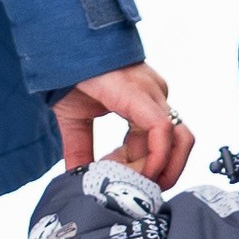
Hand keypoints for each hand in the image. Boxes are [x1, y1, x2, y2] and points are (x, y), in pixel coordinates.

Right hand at [54, 61, 193, 187]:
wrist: (59, 47)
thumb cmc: (70, 75)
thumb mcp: (76, 121)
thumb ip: (81, 150)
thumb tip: (77, 178)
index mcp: (144, 103)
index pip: (159, 146)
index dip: (142, 171)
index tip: (118, 181)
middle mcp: (154, 98)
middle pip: (177, 146)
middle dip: (158, 176)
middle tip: (132, 191)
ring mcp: (151, 95)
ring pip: (180, 140)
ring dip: (163, 171)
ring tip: (135, 186)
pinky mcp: (140, 95)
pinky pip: (162, 132)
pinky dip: (155, 158)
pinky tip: (134, 170)